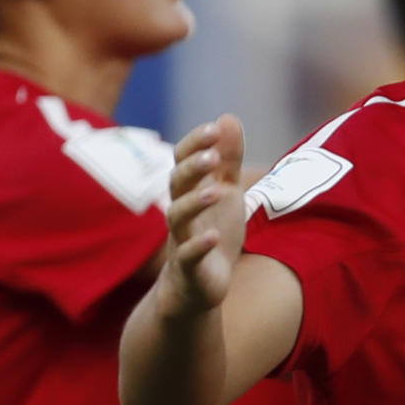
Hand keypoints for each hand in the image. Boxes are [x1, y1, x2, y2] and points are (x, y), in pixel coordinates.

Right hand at [157, 115, 246, 317]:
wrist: (199, 287)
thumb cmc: (212, 232)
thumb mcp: (226, 193)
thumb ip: (228, 159)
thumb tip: (227, 117)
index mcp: (190, 192)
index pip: (182, 160)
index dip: (195, 144)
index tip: (214, 128)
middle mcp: (181, 212)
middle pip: (176, 184)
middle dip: (192, 168)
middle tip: (212, 155)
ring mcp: (182, 240)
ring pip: (177, 218)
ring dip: (195, 202)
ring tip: (216, 191)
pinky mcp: (189, 268)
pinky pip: (188, 255)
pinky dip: (199, 245)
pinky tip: (213, 236)